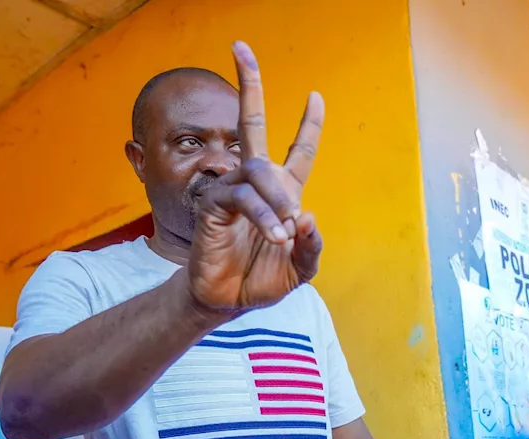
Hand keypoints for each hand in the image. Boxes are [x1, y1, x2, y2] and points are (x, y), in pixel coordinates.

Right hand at [187, 42, 324, 316]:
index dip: (308, 125)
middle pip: (249, 123)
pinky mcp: (213, 205)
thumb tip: (307, 217)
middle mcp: (256, 183)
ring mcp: (232, 190)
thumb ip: (311, 246)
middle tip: (240, 47)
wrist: (228, 302)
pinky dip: (262, 215)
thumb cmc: (262, 280)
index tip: (315, 96)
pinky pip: (241, 197)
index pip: (298, 151)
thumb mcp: (301, 268)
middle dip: (248, 84)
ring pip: (258, 171)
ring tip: (284, 233)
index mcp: (282, 193)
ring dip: (276, 201)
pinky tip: (274, 233)